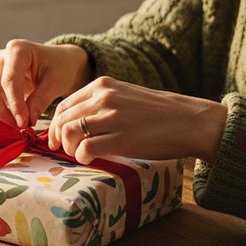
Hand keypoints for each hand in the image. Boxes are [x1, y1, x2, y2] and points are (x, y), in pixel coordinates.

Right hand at [0, 40, 92, 127]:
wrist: (59, 63)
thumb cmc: (60, 68)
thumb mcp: (56, 82)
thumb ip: (40, 101)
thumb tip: (25, 123)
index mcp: (18, 49)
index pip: (9, 80)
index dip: (15, 105)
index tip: (23, 124)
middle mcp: (0, 58)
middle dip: (0, 112)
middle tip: (17, 130)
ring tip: (11, 128)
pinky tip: (5, 124)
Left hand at [47, 76, 226, 164]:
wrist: (190, 121)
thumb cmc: (159, 113)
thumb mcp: (125, 96)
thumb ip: (100, 103)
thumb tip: (73, 123)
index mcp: (103, 85)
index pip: (64, 104)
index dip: (55, 125)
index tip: (57, 139)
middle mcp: (104, 97)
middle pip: (62, 119)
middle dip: (58, 138)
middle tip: (66, 151)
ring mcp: (112, 117)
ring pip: (69, 132)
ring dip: (69, 149)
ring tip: (81, 155)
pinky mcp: (121, 138)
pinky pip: (86, 148)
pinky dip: (82, 157)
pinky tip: (91, 160)